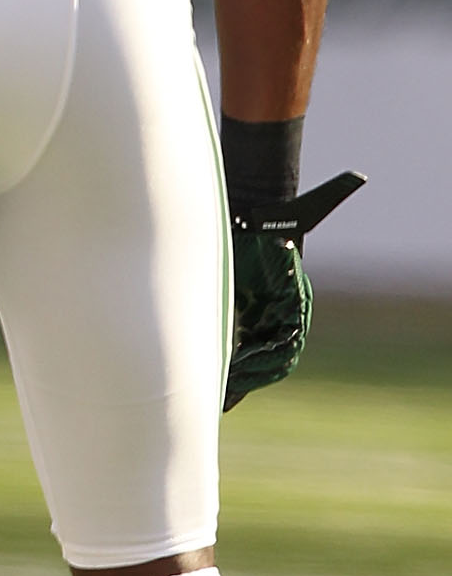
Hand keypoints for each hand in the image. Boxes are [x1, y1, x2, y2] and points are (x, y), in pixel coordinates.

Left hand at [225, 168, 363, 407]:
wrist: (255, 217)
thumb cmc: (270, 220)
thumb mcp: (291, 216)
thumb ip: (318, 206)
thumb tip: (354, 179)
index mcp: (294, 299)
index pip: (288, 339)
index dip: (269, 357)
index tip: (246, 366)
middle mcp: (284, 313)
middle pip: (274, 358)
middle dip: (252, 375)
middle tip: (228, 388)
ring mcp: (268, 317)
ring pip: (260, 360)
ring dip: (243, 379)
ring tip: (222, 396)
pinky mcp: (251, 317)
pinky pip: (246, 351)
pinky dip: (235, 369)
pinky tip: (219, 386)